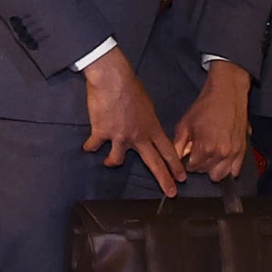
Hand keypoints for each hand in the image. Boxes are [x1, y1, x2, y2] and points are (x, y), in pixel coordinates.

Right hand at [83, 47, 180, 195]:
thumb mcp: (147, 107)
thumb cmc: (131, 88)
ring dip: (111, 162)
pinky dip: (91, 146)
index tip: (182, 179)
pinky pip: (94, 146)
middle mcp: (138, 136)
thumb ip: (147, 124)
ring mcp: (119, 137)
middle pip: (154, 163)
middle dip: (164, 180)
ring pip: (116, 161)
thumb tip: (146, 133)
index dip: (176, 167)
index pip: (168, 152)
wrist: (112, 79)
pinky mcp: (101, 133)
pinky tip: (89, 145)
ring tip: (108, 160)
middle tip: (171, 193)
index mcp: (152, 128)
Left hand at [173, 62, 253, 183]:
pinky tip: (222, 159)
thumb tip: (175, 158)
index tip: (188, 154)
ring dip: (213, 169)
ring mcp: (234, 153)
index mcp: (205, 148)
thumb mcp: (184, 124)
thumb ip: (178, 145)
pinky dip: (228, 168)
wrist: (227, 93)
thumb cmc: (206, 106)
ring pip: (221, 174)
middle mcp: (221, 153)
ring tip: (209, 157)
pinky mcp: (243, 150)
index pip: (192, 168)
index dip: (187, 162)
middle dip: (199, 165)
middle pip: (205, 172)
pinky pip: (236, 170)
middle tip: (198, 153)